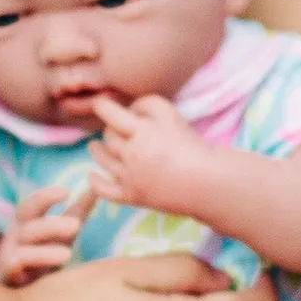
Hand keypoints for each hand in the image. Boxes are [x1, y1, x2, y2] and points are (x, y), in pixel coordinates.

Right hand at [0, 184, 93, 286]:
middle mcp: (14, 240)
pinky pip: (10, 273)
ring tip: (67, 254)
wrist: (22, 295)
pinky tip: (25, 269)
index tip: (66, 192)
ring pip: (21, 253)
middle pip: (29, 228)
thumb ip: (77, 212)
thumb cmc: (44, 257)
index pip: (32, 206)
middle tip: (76, 226)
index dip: (46, 197)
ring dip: (43, 253)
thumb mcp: (61, 234)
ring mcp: (8, 261)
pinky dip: (16, 268)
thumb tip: (96, 187)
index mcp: (26, 225)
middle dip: (51, 226)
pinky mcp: (8, 282)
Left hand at [88, 93, 212, 215]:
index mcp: (141, 132)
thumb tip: (128, 109)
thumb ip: (147, 104)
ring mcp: (130, 177)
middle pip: (108, 137)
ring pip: (103, 160)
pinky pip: (104, 190)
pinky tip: (92, 175)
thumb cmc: (190, 145)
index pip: (109, 113)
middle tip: (116, 129)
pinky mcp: (133, 196)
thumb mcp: (172, 115)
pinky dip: (94, 182)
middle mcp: (132, 154)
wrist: (207, 182)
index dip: (101, 106)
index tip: (100, 104)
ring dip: (97, 150)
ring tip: (95, 145)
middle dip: (110, 129)